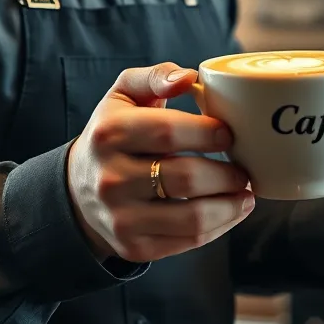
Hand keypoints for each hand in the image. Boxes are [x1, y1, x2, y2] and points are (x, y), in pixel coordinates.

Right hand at [66, 63, 253, 262]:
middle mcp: (111, 178)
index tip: (230, 133)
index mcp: (110, 134)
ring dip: (231, 206)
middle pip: (186, 178)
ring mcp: (121, 218)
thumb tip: (188, 78)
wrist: (77, 189)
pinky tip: (230, 211)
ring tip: (246, 193)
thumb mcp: (124, 94)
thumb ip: (156, 77)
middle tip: (245, 169)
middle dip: (227, 174)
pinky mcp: (133, 247)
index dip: (207, 132)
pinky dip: (219, 227)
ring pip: (192, 217)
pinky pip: (188, 242)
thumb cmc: (114, 133)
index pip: (168, 132)